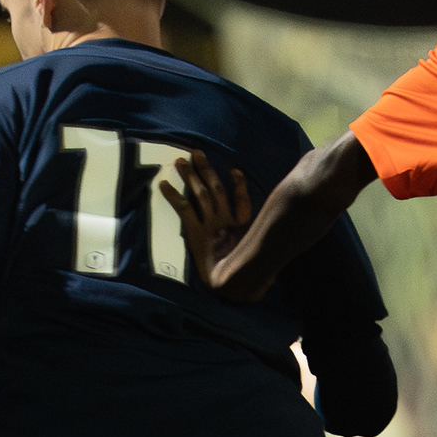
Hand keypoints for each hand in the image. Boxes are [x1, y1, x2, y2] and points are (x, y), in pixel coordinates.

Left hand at [162, 147, 253, 291]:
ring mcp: (211, 224)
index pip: (242, 201)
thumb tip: (272, 274)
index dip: (239, 185)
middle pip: (216, 189)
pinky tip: (163, 183)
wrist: (231, 283)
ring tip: (180, 160)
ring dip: (190, 175)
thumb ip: (264, 264)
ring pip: (201, 193)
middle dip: (206, 170)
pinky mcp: (196, 231)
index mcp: (243, 227)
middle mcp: (226, 220)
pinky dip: (174, 195)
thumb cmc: (248, 279)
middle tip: (196, 152)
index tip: (234, 171)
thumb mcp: (261, 267)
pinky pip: (184, 208)